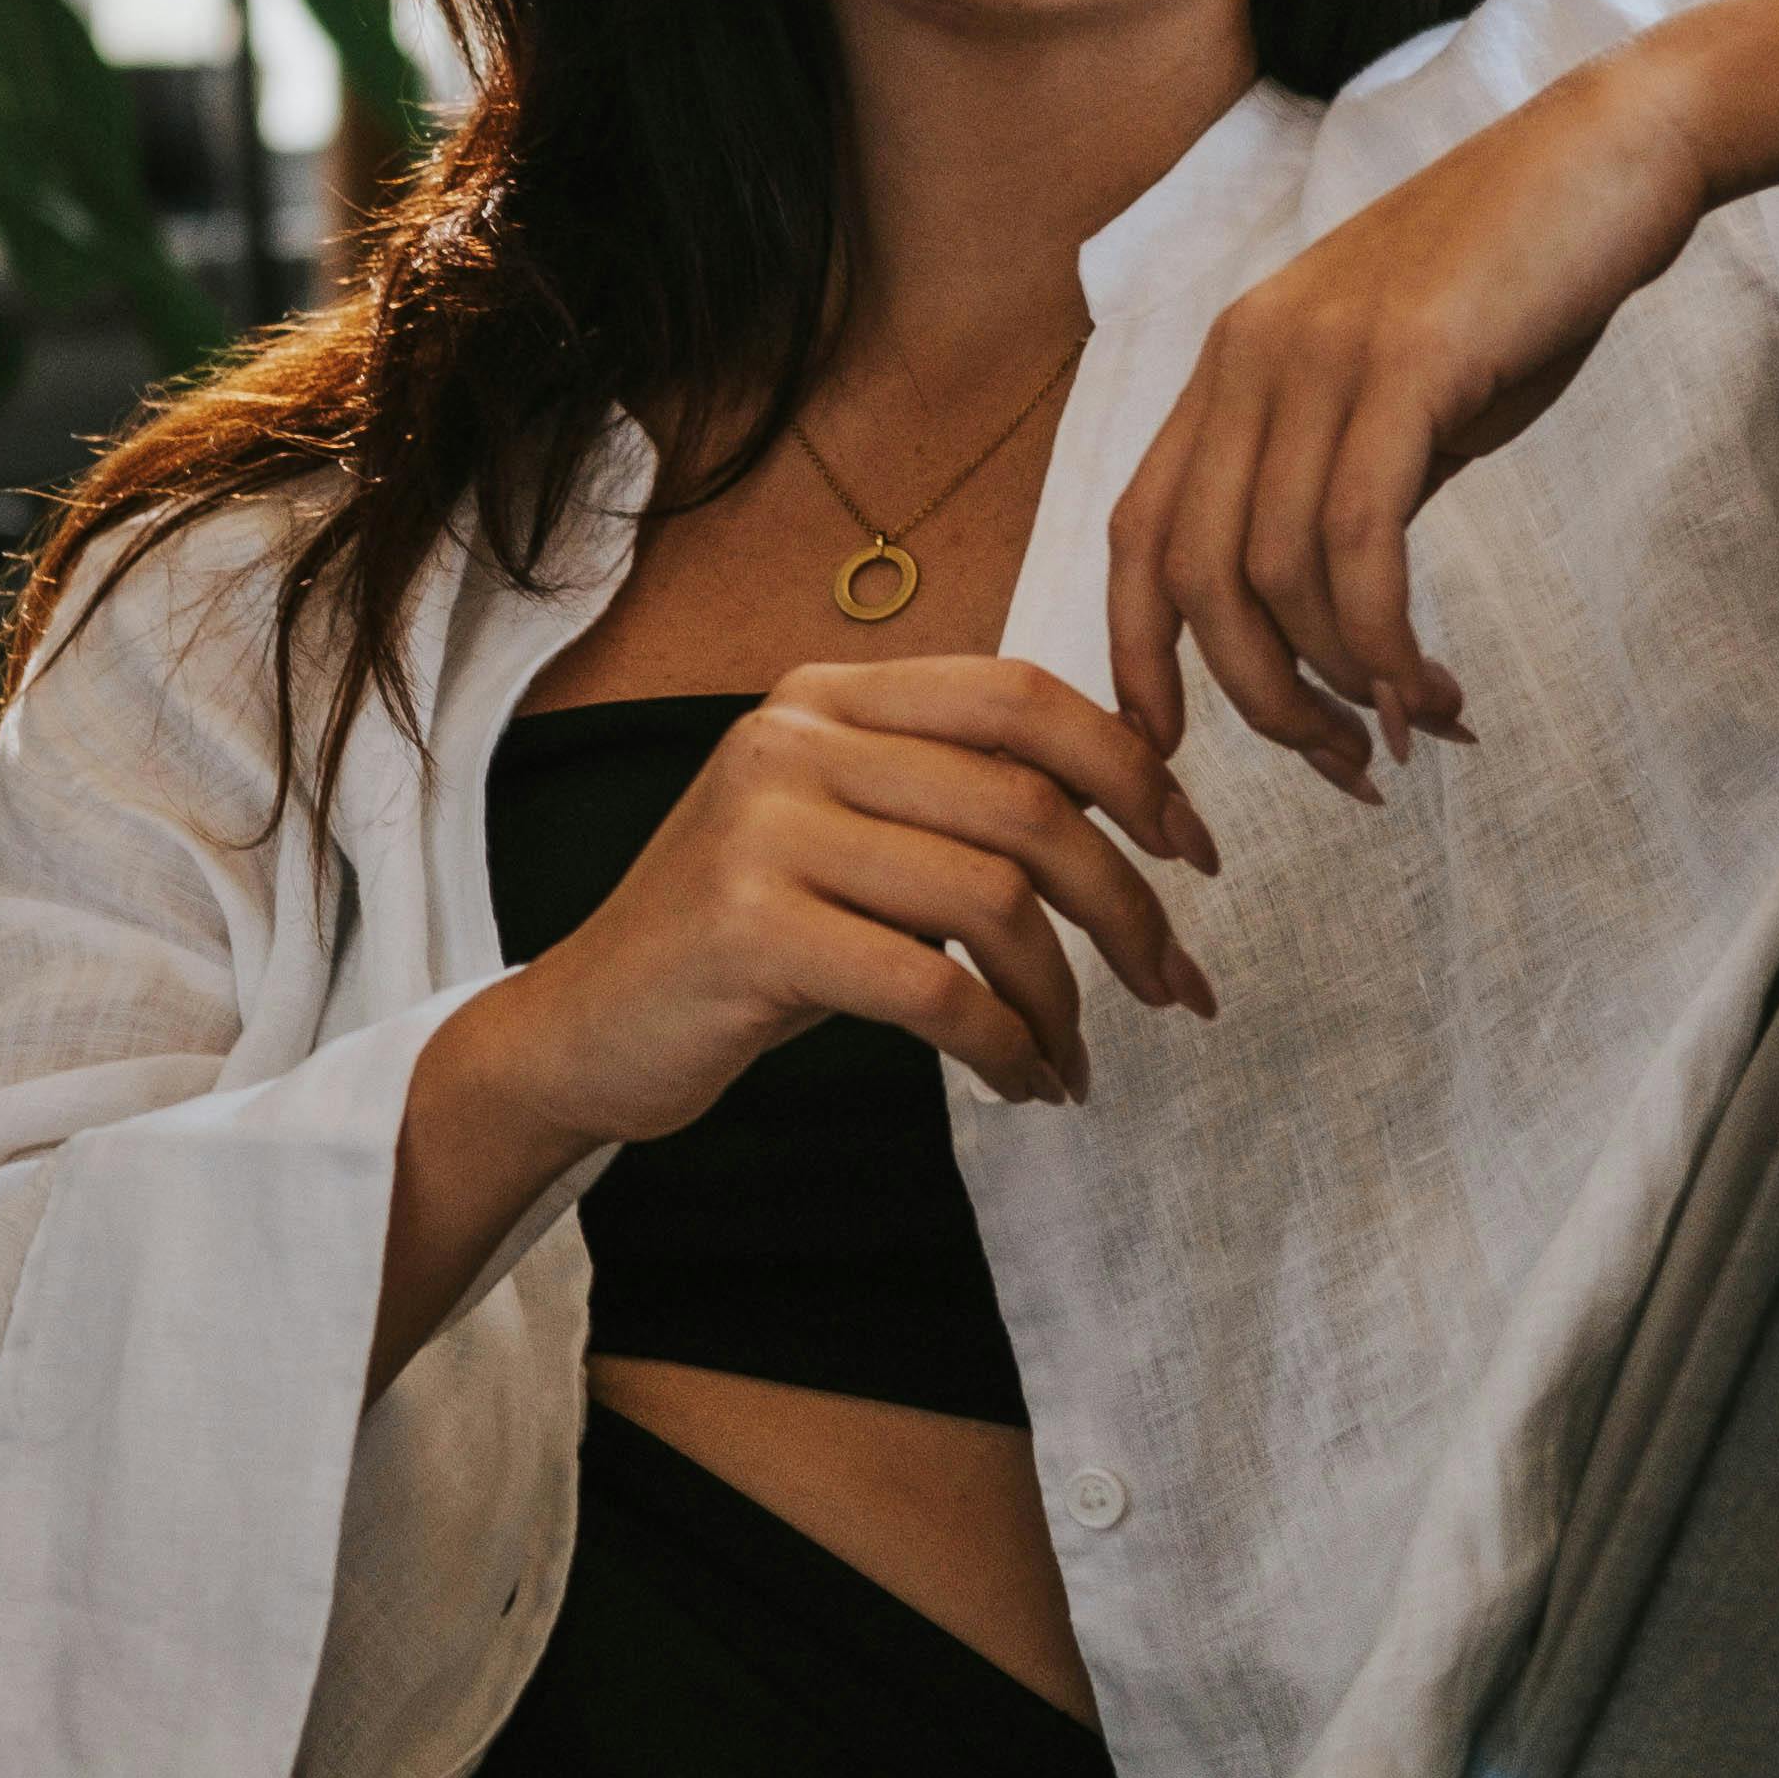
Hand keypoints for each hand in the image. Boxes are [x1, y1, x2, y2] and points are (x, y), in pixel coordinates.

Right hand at [451, 649, 1216, 1157]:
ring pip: (991, 899)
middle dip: (1127, 904)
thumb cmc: (746, 943)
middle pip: (1025, 803)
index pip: (1019, 693)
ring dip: (1066, 996)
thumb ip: (954, 802)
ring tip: (1077, 1057)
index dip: (1129, 766)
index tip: (1194, 850)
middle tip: (1174, 985)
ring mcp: (763, 829)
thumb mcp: (846, 839)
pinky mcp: (750, 931)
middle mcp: (791, 740)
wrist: (584, 1031)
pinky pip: (932, 987)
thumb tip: (1137, 807)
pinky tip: (1023, 1083)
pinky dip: (1003, 1046)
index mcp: (824, 695)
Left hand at [1106, 0, 1778, 792]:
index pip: (1137, 534)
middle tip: (1348, 767)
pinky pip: (1357, 540)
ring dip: (1341, 686)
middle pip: (1192, 580)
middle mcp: (1247, 359)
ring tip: (1417, 731)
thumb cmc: (1514, 283)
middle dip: (1260, 704)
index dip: (1137, 658)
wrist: (1611, 154)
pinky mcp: (1405, 361)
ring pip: (1276, 576)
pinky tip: (1432, 688)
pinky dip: (1382, 639)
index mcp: (1231, 367)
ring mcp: (1319, 355)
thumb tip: (1335, 620)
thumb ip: (1349, 484)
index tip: (1171, 755)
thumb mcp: (1402, 390)